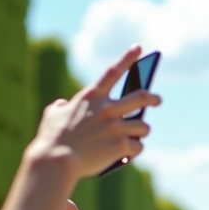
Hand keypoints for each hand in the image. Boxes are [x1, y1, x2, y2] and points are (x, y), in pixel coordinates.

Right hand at [27, 46, 160, 178]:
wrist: (56, 161)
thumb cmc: (51, 139)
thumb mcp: (52, 115)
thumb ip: (60, 106)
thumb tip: (62, 105)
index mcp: (91, 97)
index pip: (113, 71)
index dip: (128, 58)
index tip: (139, 48)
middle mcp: (107, 108)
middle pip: (141, 97)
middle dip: (152, 98)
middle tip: (157, 100)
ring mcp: (115, 127)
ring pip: (143, 126)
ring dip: (142, 130)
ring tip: (138, 134)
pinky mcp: (121, 145)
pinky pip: (137, 146)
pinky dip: (134, 150)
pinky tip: (129, 153)